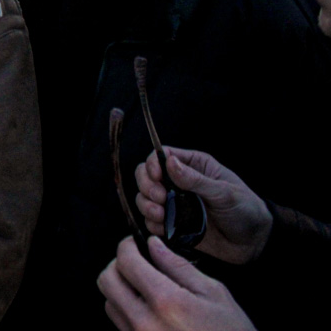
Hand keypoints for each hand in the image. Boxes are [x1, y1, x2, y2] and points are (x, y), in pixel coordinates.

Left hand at [98, 236, 255, 330]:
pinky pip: (120, 324)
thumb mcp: (214, 293)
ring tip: (144, 287)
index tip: (135, 243)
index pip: (126, 262)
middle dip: (118, 265)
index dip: (127, 246)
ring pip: (109, 302)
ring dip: (120, 289)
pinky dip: (126, 310)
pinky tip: (148, 308)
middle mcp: (145, 322)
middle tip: (138, 262)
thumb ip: (179, 266)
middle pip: (106, 281)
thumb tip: (153, 245)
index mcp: (166, 302)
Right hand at [134, 147, 271, 263]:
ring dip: (146, 206)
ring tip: (161, 215)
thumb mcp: (224, 192)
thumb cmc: (246, 210)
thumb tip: (169, 162)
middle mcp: (179, 182)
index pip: (161, 156)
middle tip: (160, 198)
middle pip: (145, 175)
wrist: (255, 243)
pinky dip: (152, 224)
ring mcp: (175, 203)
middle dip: (147, 186)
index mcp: (193, 166)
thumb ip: (196, 180)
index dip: (153, 165)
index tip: (157, 177)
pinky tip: (164, 227)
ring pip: (144, 198)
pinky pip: (151, 222)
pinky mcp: (173, 224)